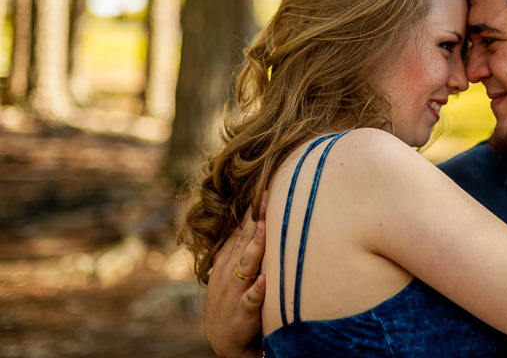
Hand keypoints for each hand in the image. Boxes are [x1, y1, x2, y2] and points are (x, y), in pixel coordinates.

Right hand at [205, 193, 266, 357]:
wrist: (223, 336)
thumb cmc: (234, 295)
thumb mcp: (233, 266)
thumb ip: (244, 243)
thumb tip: (258, 216)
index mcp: (231, 256)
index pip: (243, 227)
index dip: (253, 207)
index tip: (265, 185)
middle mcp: (232, 268)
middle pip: (247, 238)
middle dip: (257, 217)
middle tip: (268, 194)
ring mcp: (237, 288)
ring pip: (247, 263)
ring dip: (257, 246)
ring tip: (267, 228)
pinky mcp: (244, 309)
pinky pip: (252, 298)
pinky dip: (258, 289)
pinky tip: (265, 280)